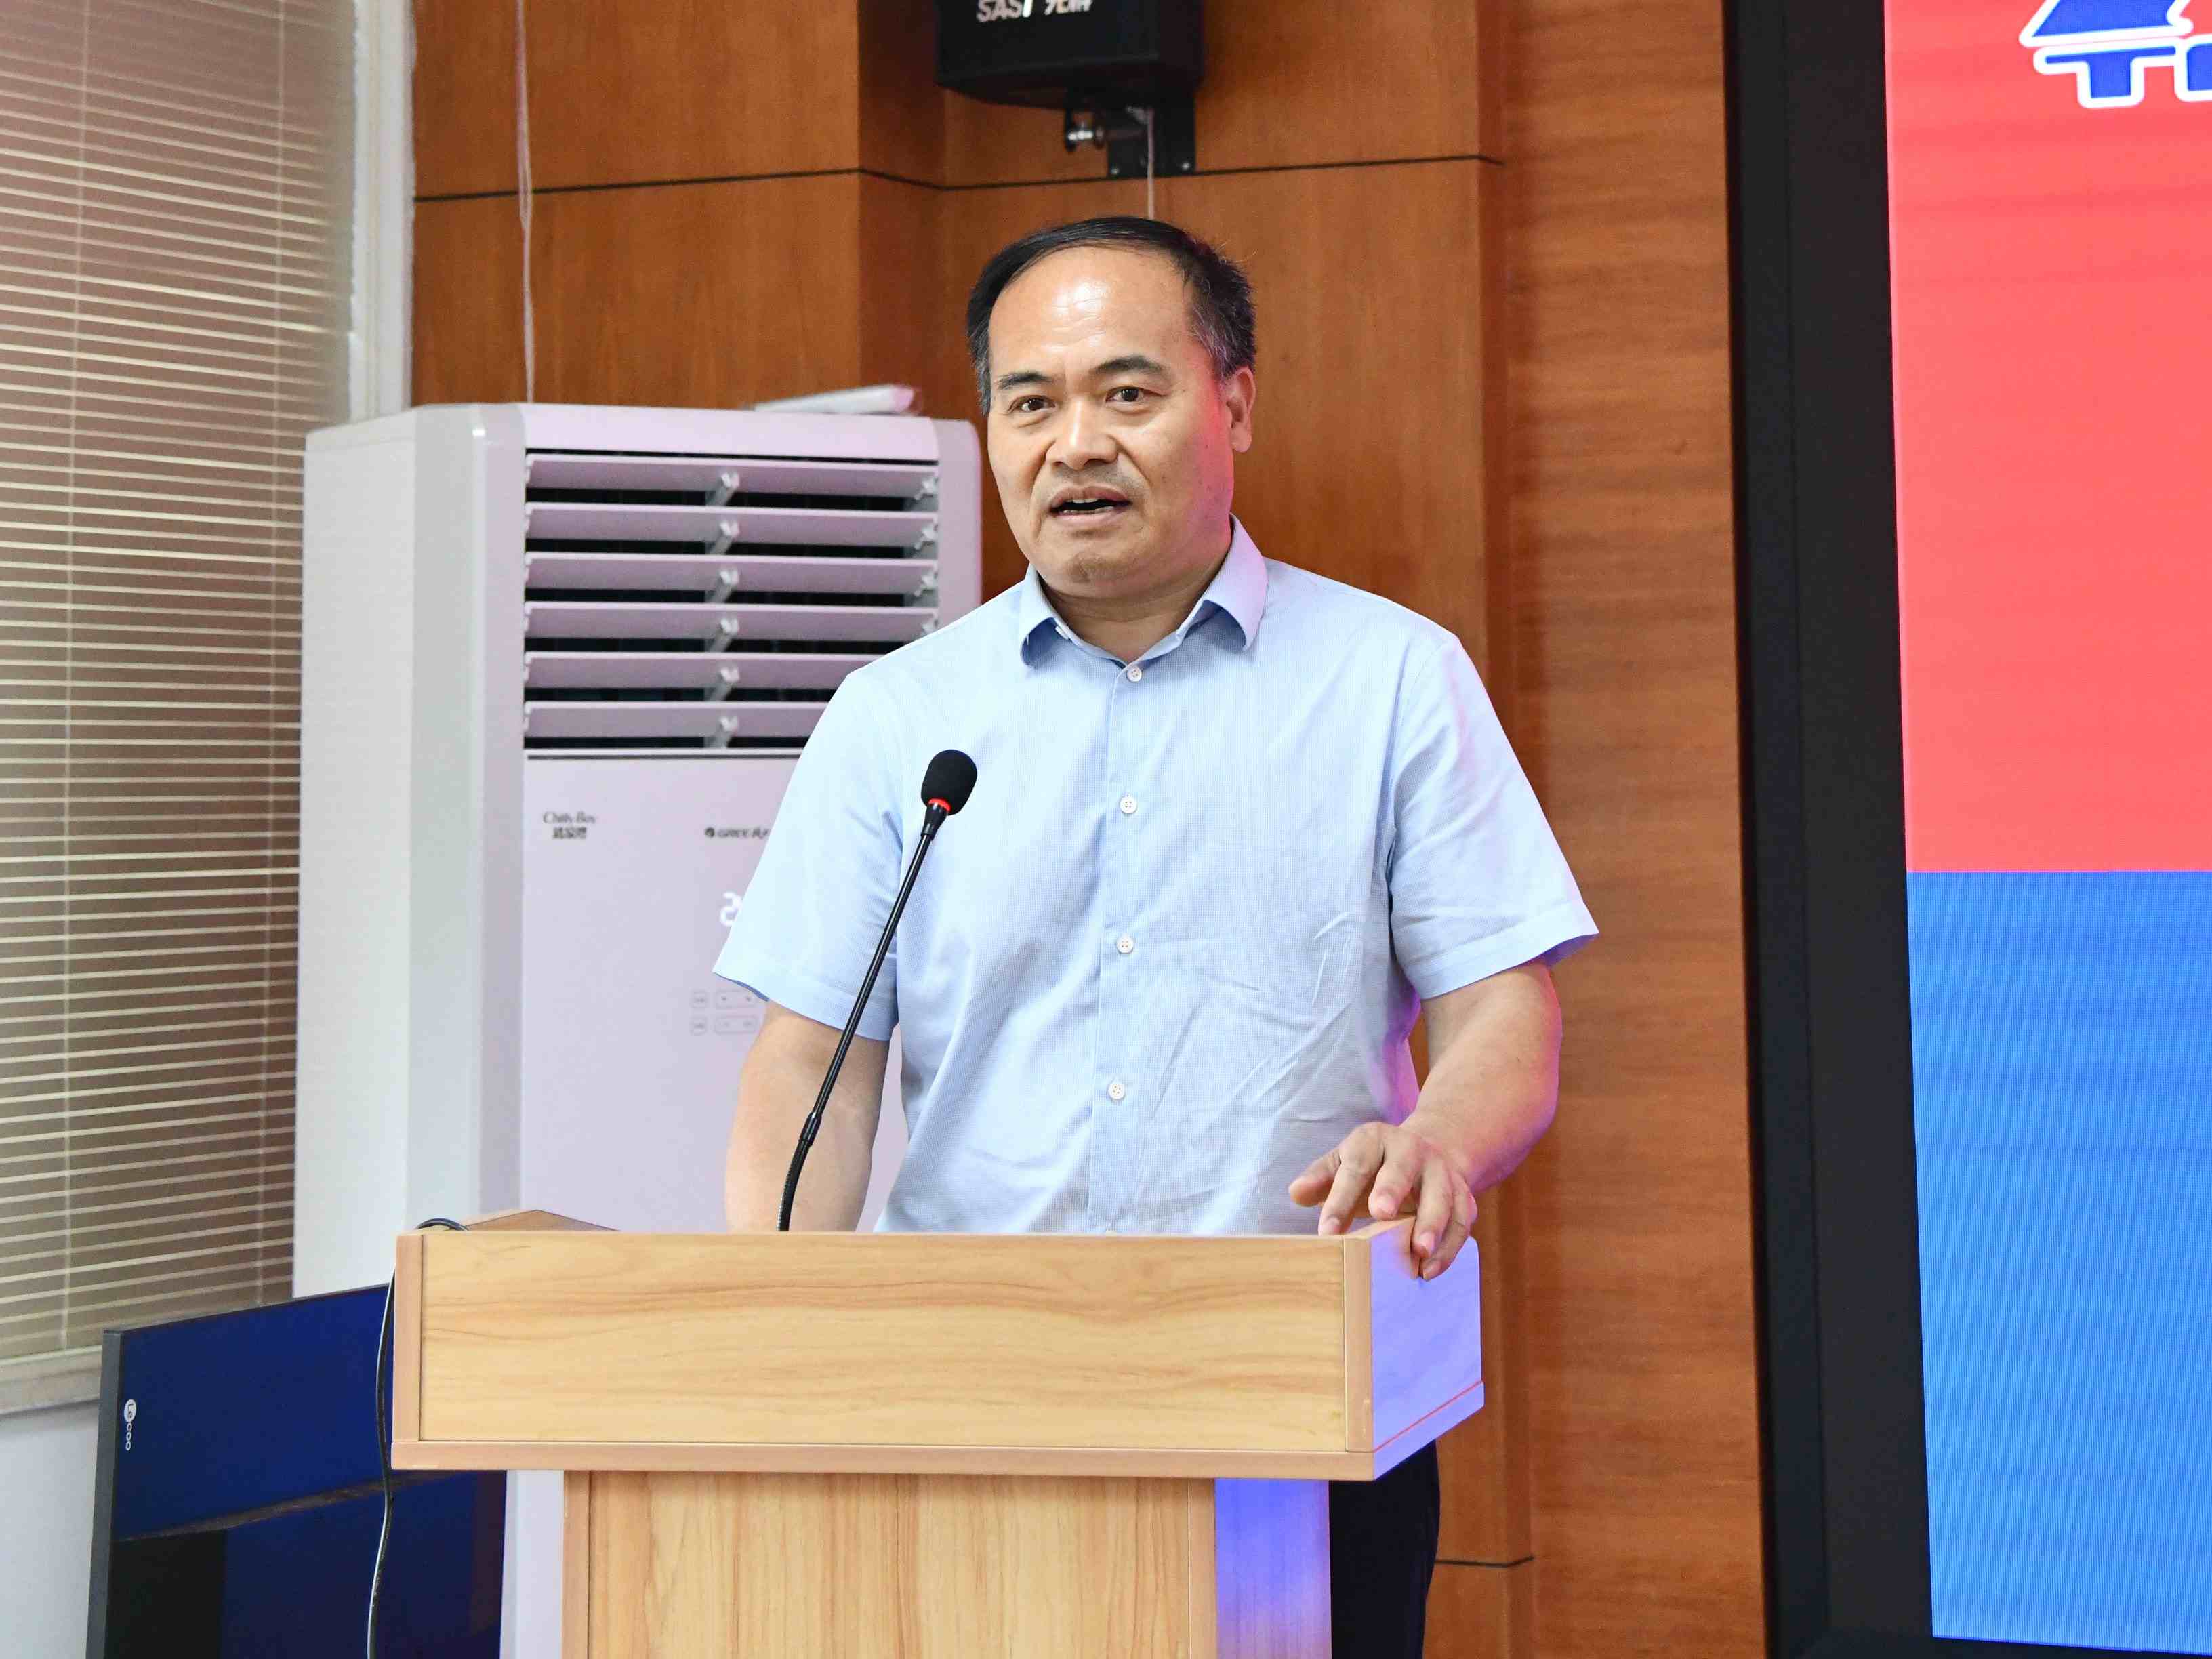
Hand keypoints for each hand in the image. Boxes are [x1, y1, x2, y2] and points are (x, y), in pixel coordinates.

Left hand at [1288, 1120, 1475, 1279]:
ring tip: (1419, 1253)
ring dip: (1432, 1224)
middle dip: (1391, 1190)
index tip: (1327, 1232)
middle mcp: (1411, 1150)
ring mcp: (1441, 1171)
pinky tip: (1430, 1270)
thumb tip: (1296, 1193)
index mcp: (1374, 1140)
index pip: (1355, 1167)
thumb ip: (1322, 1178)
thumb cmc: (1374, 1166)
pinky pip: (1461, 1220)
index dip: (1340, 1199)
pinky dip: (1449, 1246)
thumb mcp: (1345, 1162)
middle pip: (1401, 1169)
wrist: (1429, 1152)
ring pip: (1441, 1195)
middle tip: (1380, 1214)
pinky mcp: (1463, 1194)